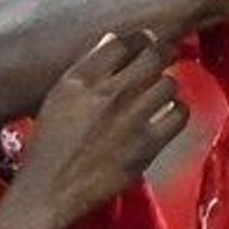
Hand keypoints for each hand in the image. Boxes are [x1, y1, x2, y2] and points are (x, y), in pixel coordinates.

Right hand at [21, 31, 189, 226]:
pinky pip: (179, 115)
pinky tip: (167, 116)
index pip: (124, 42)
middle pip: (153, 56)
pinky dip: (177, 111)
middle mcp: (109, 93)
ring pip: (169, 83)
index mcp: (82, 78)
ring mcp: (131, 118)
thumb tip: (113, 40)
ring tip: (159, 93)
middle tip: (164, 58)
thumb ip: (86, 66)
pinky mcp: (147, 145)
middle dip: (162, 54)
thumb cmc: (49, 144)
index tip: (145, 43)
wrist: (50, 189)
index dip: (140, 39)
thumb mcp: (59, 95)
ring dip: (166, 85)